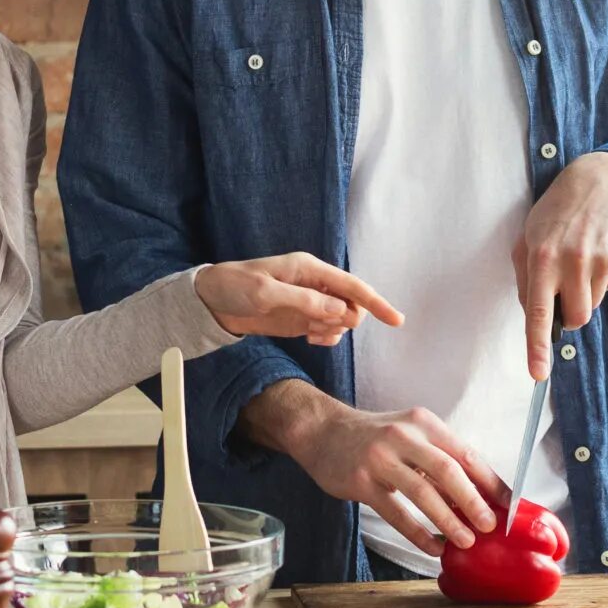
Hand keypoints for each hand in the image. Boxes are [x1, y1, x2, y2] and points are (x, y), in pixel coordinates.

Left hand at [195, 253, 402, 347]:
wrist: (211, 302)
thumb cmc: (234, 287)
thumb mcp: (265, 293)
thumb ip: (304, 302)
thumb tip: (340, 311)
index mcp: (309, 269)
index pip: (351, 285)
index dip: (375, 302)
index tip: (396, 320)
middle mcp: (314, 284)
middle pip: (351, 305)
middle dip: (345, 320)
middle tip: (317, 327)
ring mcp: (309, 302)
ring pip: (341, 320)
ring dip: (332, 331)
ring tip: (307, 332)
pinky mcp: (301, 318)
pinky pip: (327, 330)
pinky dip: (325, 337)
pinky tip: (309, 338)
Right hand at [240, 380, 501, 558]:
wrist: (322, 431)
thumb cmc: (374, 437)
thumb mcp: (410, 433)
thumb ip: (439, 457)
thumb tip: (479, 495)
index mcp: (423, 422)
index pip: (465, 453)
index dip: (490, 481)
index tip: (507, 505)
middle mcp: (403, 435)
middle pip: (447, 470)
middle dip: (472, 501)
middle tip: (490, 526)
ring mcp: (380, 458)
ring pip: (421, 492)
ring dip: (447, 520)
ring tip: (465, 541)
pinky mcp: (361, 481)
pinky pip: (395, 512)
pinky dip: (417, 533)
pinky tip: (432, 547)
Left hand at [513, 151, 607, 379]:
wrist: (601, 182)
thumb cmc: (556, 214)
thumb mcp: (528, 238)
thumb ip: (525, 279)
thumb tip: (533, 317)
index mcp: (542, 257)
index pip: (539, 312)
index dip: (537, 346)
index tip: (537, 374)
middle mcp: (573, 261)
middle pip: (576, 319)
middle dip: (570, 314)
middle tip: (564, 287)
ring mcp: (601, 260)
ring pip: (592, 305)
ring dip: (584, 293)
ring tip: (580, 260)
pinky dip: (601, 278)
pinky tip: (597, 251)